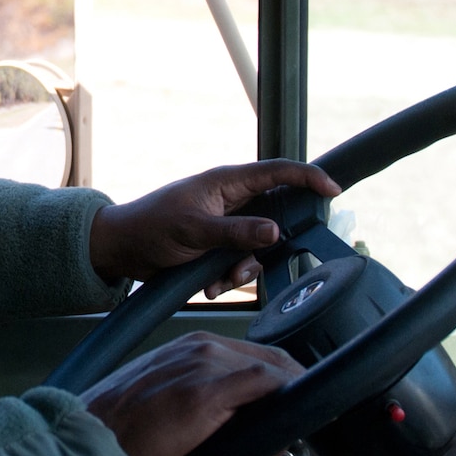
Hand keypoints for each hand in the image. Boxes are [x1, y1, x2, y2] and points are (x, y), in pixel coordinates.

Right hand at [80, 332, 303, 455]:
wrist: (86, 443)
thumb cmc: (118, 431)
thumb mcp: (162, 399)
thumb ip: (197, 397)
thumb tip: (231, 422)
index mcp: (190, 346)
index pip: (258, 357)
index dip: (280, 387)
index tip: (280, 419)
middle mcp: (200, 347)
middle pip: (273, 361)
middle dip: (289, 399)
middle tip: (280, 443)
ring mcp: (204, 366)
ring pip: (274, 374)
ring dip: (285, 413)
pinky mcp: (205, 393)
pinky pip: (266, 384)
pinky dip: (284, 405)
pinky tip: (280, 437)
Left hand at [88, 159, 341, 296]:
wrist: (122, 249)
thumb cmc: (151, 226)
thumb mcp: (194, 230)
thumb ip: (235, 232)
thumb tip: (275, 233)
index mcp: (228, 183)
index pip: (278, 172)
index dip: (308, 178)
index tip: (333, 191)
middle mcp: (233, 201)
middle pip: (276, 217)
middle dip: (268, 246)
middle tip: (249, 263)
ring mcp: (228, 224)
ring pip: (260, 247)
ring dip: (244, 269)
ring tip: (220, 280)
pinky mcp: (220, 246)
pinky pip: (242, 263)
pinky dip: (230, 278)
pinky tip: (210, 284)